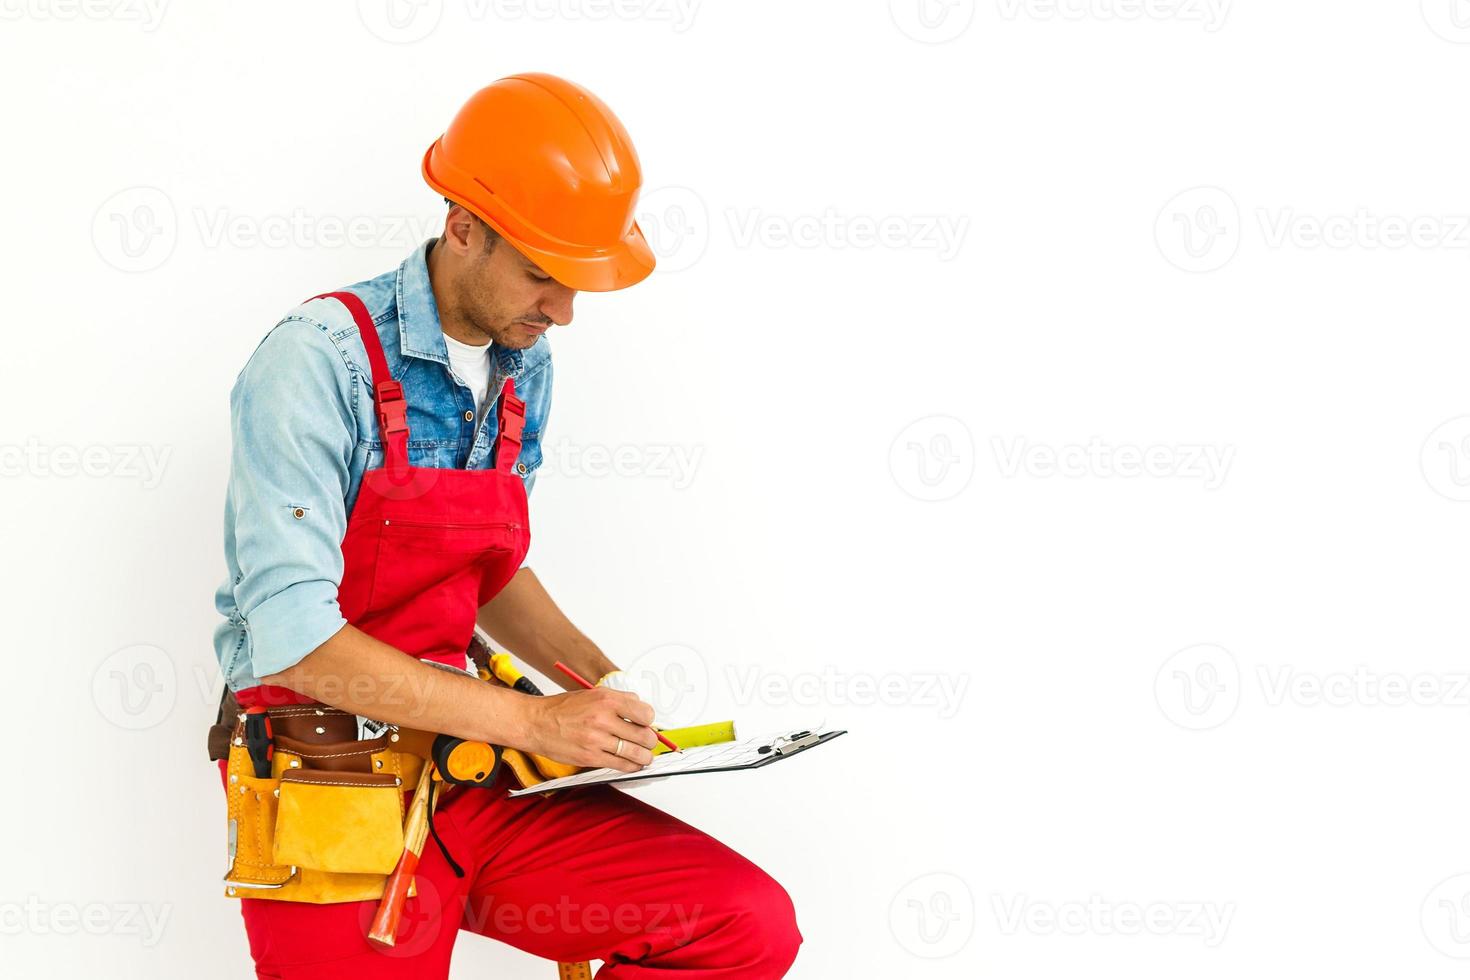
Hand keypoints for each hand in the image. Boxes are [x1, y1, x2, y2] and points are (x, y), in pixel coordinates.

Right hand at [521, 688, 657, 773]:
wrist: (536, 722)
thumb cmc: (562, 708)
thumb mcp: (593, 694)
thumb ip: (619, 700)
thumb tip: (641, 710)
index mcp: (606, 700)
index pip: (646, 713)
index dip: (649, 720)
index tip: (646, 724)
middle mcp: (603, 719)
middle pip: (644, 735)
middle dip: (650, 741)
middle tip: (647, 741)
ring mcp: (597, 740)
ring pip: (636, 753)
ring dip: (644, 756)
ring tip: (643, 755)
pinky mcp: (590, 758)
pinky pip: (621, 766)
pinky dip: (631, 766)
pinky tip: (631, 763)